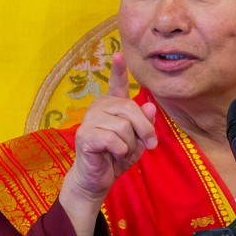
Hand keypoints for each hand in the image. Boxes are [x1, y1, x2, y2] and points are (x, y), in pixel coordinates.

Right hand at [61, 53, 157, 213]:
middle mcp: (99, 107)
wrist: (97, 180)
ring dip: (130, 145)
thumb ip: (144, 124)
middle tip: (150, 145)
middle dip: (144, 129)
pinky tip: (111, 155)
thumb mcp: (137, 141)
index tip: (120, 55)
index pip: (117, 84)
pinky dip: (120, 151)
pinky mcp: (85, 135)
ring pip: (123, 126)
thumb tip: (149, 106)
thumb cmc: (116, 158)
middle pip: (130, 109)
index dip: (119, 70)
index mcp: (112, 106)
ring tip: (121, 152)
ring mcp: (90, 120)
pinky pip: (114, 139)